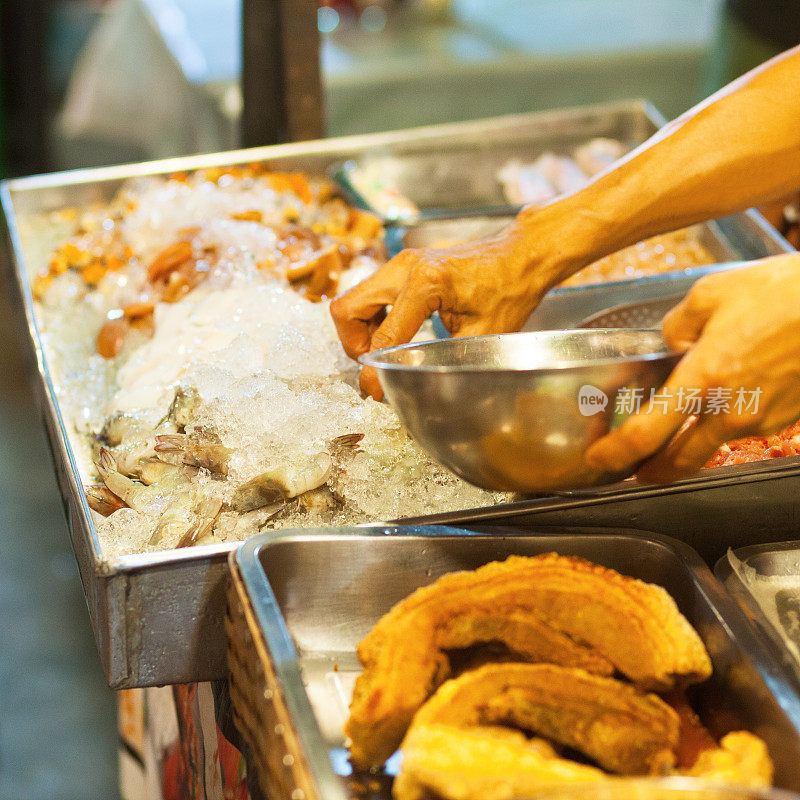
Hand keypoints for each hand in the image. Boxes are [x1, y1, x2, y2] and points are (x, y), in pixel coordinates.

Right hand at [330, 227, 553, 398]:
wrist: (519, 256)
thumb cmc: (508, 290)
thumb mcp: (482, 336)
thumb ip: (446, 363)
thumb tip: (420, 393)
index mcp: (426, 283)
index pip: (383, 336)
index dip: (374, 370)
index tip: (374, 390)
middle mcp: (405, 267)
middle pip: (348, 308)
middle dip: (354, 344)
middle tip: (374, 364)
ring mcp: (401, 263)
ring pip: (353, 299)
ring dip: (360, 330)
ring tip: (383, 351)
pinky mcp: (403, 266)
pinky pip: (369, 293)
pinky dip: (372, 317)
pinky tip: (394, 334)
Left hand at [585, 253, 799, 482]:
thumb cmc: (787, 293)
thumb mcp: (712, 294)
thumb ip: (677, 325)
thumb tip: (670, 343)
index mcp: (703, 378)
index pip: (646, 433)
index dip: (616, 453)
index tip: (599, 459)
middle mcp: (731, 409)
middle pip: (680, 460)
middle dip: (653, 470)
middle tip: (638, 469)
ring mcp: (762, 419)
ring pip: (713, 443)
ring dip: (690, 443)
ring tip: (679, 426)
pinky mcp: (786, 418)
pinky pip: (745, 425)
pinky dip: (727, 419)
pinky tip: (729, 395)